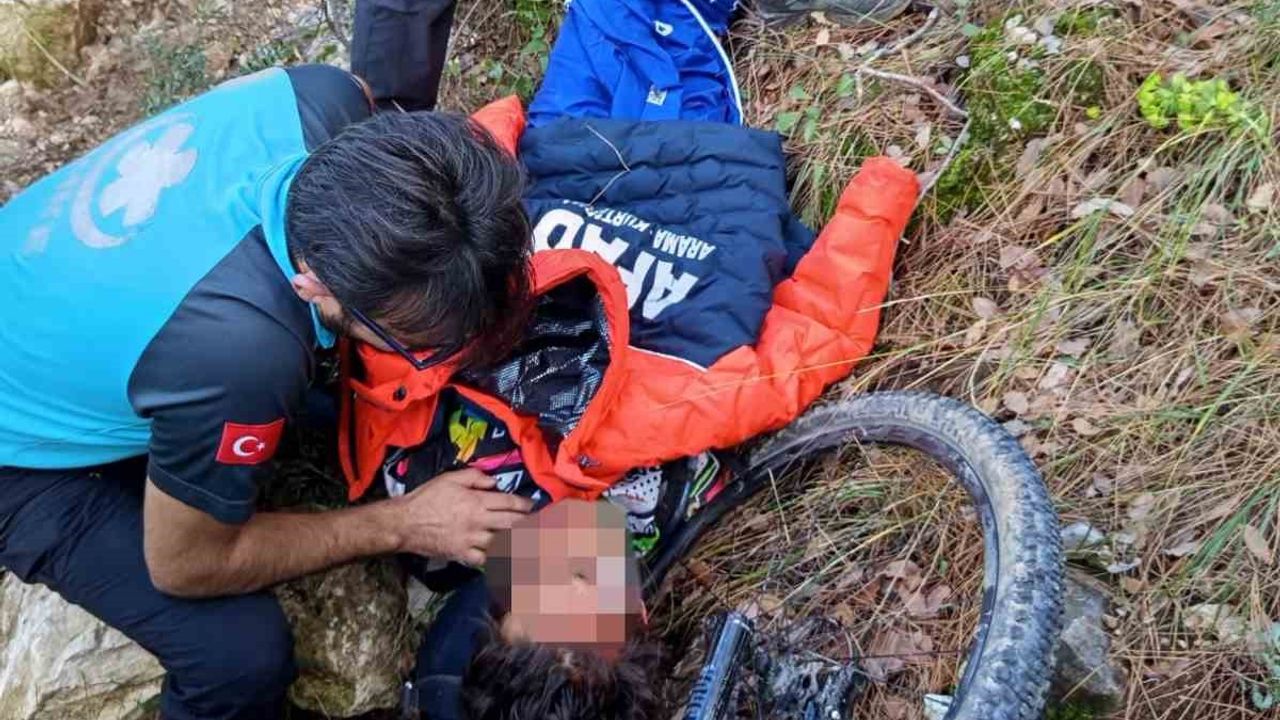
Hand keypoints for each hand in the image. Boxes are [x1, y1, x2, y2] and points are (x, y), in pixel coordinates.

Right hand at [393, 468, 531, 564]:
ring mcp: (471, 540)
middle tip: (537, 524)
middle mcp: (477, 521)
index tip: (532, 506)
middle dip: (528, 524)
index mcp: (476, 501)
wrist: (405, 523)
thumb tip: (495, 482)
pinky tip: (504, 557)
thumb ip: (475, 477)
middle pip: (511, 524)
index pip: (509, 502)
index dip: (525, 504)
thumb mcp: (450, 478)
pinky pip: (485, 560)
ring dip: (516, 542)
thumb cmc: (426, 498)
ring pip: (502, 543)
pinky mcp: (462, 555)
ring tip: (527, 541)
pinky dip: (496, 559)